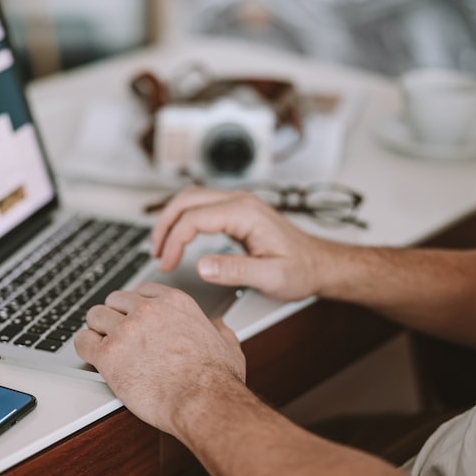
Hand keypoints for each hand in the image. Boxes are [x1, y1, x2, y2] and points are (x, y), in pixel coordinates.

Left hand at [74, 282, 246, 435]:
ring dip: (97, 330)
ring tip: (101, 343)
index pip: (142, 290)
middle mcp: (148, 311)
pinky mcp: (108, 354)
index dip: (135, 305)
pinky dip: (84, 347)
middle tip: (116, 333)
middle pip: (115, 300)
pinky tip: (90, 354)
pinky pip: (82, 341)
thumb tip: (218, 325)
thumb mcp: (228, 346)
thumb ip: (219, 330)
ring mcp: (126, 331)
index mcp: (175, 303)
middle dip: (114, 316)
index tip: (133, 316)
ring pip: (95, 316)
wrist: (202, 403)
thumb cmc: (216, 380)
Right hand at [150, 185, 337, 301]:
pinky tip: (178, 237)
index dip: (174, 242)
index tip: (166, 264)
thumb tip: (202, 266)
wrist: (320, 264)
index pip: (194, 218)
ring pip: (191, 198)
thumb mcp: (271, 277)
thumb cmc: (301, 270)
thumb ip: (235, 271)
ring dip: (171, 219)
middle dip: (164, 224)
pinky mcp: (237, 212)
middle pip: (186, 199)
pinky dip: (183, 219)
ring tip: (160, 246)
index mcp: (246, 214)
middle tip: (155, 252)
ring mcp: (239, 204)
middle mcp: (240, 202)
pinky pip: (201, 206)